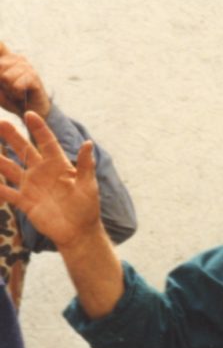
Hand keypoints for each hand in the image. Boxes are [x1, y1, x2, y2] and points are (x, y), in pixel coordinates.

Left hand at [0, 44, 50, 117]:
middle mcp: (17, 58)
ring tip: (16, 93)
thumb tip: (2, 75)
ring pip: (6, 77)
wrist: (30, 112)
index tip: (2, 77)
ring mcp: (27, 66)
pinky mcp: (34, 76)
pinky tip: (22, 95)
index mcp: (6, 57)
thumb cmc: (11, 98)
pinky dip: (16, 94)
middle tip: (9, 89)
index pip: (0, 45)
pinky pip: (16, 85)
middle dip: (0, 82)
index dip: (1, 66)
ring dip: (9, 90)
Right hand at [0, 111, 99, 248]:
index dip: (38, 128)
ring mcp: (31, 186)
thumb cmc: (87, 208)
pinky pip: (8, 193)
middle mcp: (42, 171)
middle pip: (24, 150)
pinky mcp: (25, 202)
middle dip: (12, 136)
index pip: (46, 142)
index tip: (29, 114)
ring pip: (11, 168)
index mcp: (58, 164)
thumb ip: (85, 165)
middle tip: (1, 123)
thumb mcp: (88, 185)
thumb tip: (88, 142)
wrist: (79, 233)